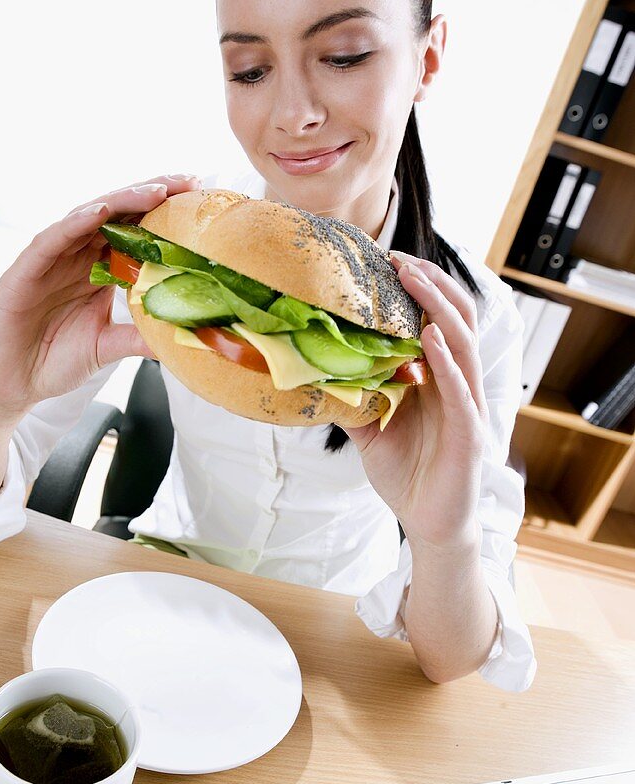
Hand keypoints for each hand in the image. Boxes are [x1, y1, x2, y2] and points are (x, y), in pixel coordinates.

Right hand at [0, 175, 200, 415]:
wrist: (12, 384)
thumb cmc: (53, 359)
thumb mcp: (107, 346)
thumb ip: (139, 338)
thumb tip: (181, 340)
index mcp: (97, 268)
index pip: (133, 230)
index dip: (163, 213)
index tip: (197, 200)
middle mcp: (76, 256)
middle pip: (116, 214)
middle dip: (151, 194)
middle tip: (189, 181)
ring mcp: (51, 259)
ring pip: (87, 218)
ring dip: (121, 200)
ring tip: (155, 190)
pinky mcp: (25, 270)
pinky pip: (51, 239)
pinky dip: (74, 223)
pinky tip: (99, 212)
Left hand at [341, 252, 487, 552]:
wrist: (428, 525)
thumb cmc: (407, 475)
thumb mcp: (370, 430)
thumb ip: (352, 399)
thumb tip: (314, 374)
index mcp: (438, 379)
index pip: (436, 321)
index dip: (418, 289)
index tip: (387, 261)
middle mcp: (459, 384)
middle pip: (455, 320)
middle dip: (430, 285)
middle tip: (398, 258)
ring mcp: (469, 407)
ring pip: (462, 345)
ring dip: (438, 309)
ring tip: (413, 280)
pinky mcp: (470, 434)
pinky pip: (461, 391)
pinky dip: (446, 364)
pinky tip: (429, 340)